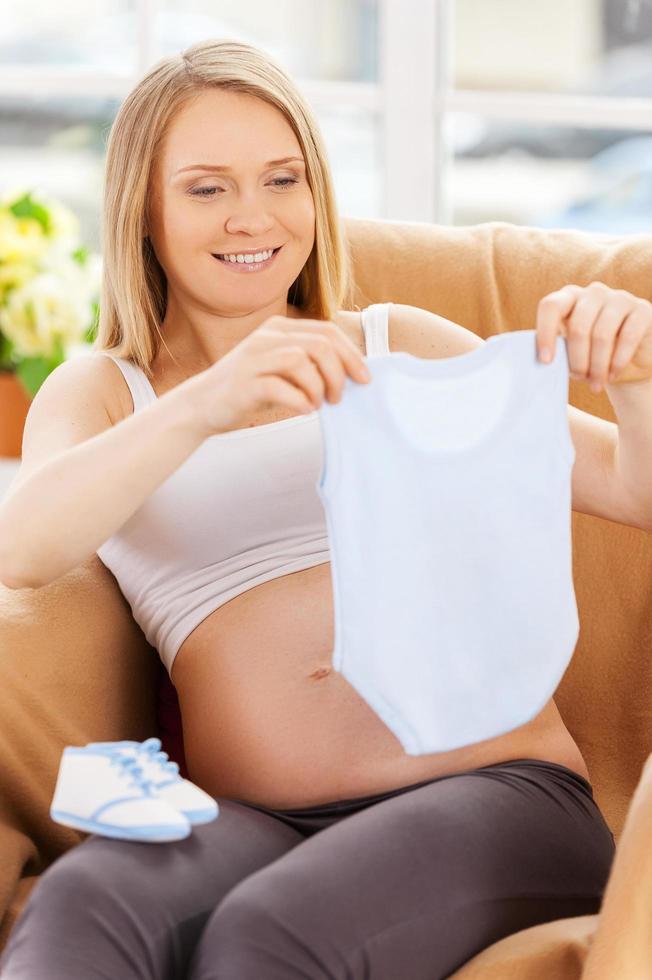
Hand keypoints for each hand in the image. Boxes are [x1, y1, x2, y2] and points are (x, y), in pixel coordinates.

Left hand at [535, 282, 651, 392]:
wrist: (629, 363)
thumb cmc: (593, 356)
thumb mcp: (571, 352)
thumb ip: (558, 350)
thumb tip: (545, 363)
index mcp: (569, 298)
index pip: (551, 306)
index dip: (546, 333)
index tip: (546, 361)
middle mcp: (593, 293)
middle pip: (578, 326)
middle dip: (577, 359)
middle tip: (580, 378)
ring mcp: (620, 298)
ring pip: (602, 334)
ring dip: (597, 365)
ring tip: (596, 384)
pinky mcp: (642, 310)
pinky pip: (627, 336)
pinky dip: (617, 361)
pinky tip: (613, 375)